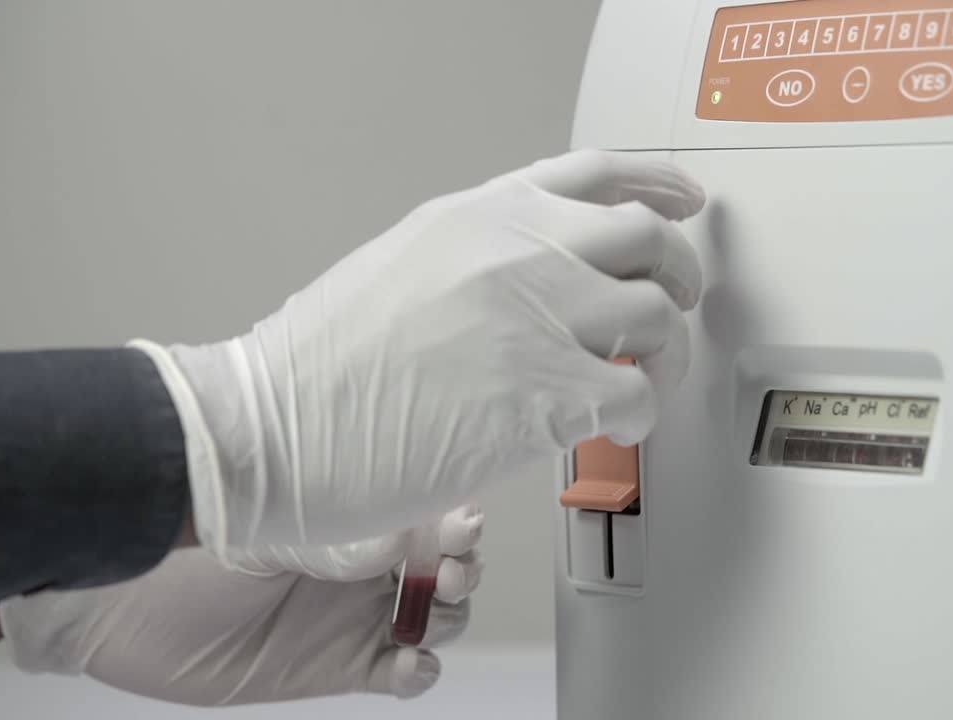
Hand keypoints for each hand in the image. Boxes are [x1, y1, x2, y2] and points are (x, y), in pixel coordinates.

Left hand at [0, 506, 484, 704]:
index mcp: (347, 513)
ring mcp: (351, 615)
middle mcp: (359, 562)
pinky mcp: (338, 667)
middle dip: (461, 566)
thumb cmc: (180, 546)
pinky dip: (419, 670)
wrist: (120, 608)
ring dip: (447, 615)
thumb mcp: (263, 523)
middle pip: (443, 564)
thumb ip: (330, 529)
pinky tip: (403, 660)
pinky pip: (404, 672)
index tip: (458, 523)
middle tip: (446, 570)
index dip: (453, 517)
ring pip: (434, 617)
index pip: (421, 510)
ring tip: (424, 611)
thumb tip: (395, 535)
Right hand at [133, 149, 704, 565]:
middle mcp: (516, 252)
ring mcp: (535, 317)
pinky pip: (639, 393)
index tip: (683, 203)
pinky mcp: (544, 395)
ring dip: (667, 351)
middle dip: (679, 273)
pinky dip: (641, 412)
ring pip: (659, 313)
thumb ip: (477, 260)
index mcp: (476, 217)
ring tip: (645, 375)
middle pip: (648, 235)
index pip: (596, 175)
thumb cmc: (314, 369)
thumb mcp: (399, 268)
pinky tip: (612, 423)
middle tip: (676, 305)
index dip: (657, 186)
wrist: (270, 429)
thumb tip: (540, 282)